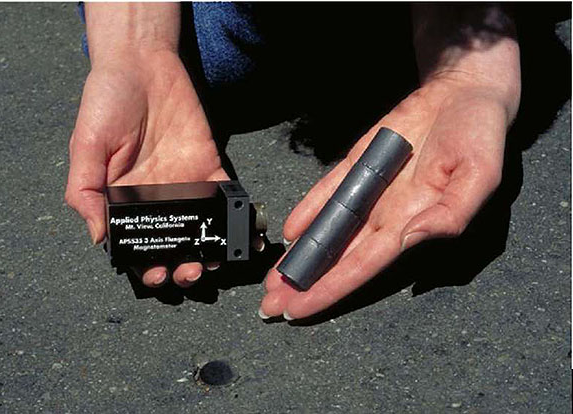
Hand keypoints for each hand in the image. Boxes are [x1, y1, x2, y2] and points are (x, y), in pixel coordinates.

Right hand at [65, 51, 228, 287]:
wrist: (142, 64)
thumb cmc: (106, 103)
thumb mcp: (86, 147)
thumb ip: (86, 191)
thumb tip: (98, 236)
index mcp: (124, 200)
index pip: (137, 243)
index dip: (146, 265)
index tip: (156, 275)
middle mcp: (157, 199)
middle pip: (173, 243)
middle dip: (182, 266)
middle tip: (190, 272)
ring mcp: (185, 185)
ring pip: (202, 229)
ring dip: (210, 250)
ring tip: (215, 261)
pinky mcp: (209, 167)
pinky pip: (226, 197)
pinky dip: (238, 217)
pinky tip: (245, 235)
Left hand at [260, 76, 511, 319]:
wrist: (463, 93)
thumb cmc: (480, 137)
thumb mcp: (480, 178)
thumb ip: (449, 215)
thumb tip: (410, 238)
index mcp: (413, 223)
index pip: (364, 265)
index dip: (332, 288)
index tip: (300, 309)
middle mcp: (386, 213)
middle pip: (338, 256)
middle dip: (305, 282)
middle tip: (270, 305)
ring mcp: (369, 189)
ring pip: (328, 228)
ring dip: (300, 253)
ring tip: (272, 278)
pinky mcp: (358, 163)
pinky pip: (329, 190)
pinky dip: (308, 209)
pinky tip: (290, 230)